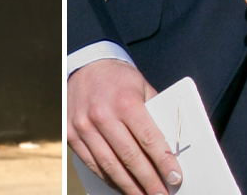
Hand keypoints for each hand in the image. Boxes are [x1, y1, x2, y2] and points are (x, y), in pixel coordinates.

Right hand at [67, 58, 180, 194]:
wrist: (85, 66)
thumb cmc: (119, 79)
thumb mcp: (142, 87)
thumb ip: (156, 114)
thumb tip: (173, 146)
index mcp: (125, 101)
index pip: (149, 139)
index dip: (163, 162)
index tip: (175, 177)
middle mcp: (102, 115)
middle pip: (130, 157)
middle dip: (149, 181)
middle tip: (162, 194)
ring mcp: (84, 126)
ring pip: (110, 166)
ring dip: (129, 186)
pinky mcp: (71, 134)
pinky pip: (93, 164)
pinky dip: (109, 178)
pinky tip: (122, 187)